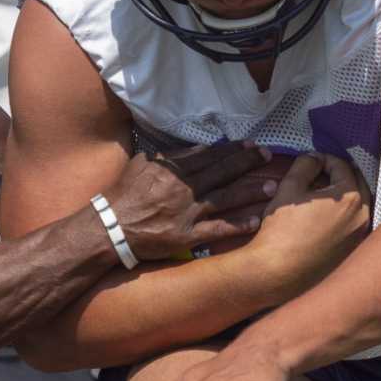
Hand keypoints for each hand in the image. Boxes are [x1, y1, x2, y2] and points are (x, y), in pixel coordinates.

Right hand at [101, 144, 278, 263]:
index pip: (209, 155)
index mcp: (173, 169)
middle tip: (268, 156)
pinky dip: (237, 226)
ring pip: (225, 199)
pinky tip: (256, 222)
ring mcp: (187, 213)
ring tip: (272, 187)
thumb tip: (196, 148)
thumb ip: (169, 157)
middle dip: (248, 163)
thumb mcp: (142, 165)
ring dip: (250, 192)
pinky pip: (217, 230)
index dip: (232, 149)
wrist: (108, 228)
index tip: (250, 144)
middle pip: (222, 172)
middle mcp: (183, 188)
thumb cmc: (123, 195)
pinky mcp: (186, 236)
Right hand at [244, 153, 371, 276]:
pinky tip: (326, 218)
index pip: (343, 167)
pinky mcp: (353, 253)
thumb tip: (314, 158)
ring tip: (323, 196)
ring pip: (359, 206)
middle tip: (320, 175)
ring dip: (345, 197)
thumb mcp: (289, 189)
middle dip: (340, 176)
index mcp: (351, 198)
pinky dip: (344, 217)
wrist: (277, 273)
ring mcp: (361, 238)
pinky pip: (354, 226)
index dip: (325, 159)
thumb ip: (305, 166)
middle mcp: (363, 217)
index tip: (312, 161)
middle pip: (357, 185)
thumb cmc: (281, 230)